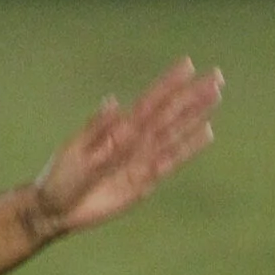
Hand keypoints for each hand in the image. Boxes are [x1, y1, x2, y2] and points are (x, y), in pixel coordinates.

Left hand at [29, 58, 222, 239]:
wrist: (57, 209)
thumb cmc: (60, 176)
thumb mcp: (76, 150)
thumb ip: (98, 129)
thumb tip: (114, 101)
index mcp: (116, 129)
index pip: (149, 101)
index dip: (168, 83)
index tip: (188, 64)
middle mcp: (134, 140)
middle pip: (169, 113)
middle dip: (191, 95)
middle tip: (216, 76)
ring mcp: (142, 159)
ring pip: (175, 132)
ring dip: (195, 114)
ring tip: (215, 96)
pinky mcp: (146, 181)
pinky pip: (172, 161)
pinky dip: (190, 147)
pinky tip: (206, 132)